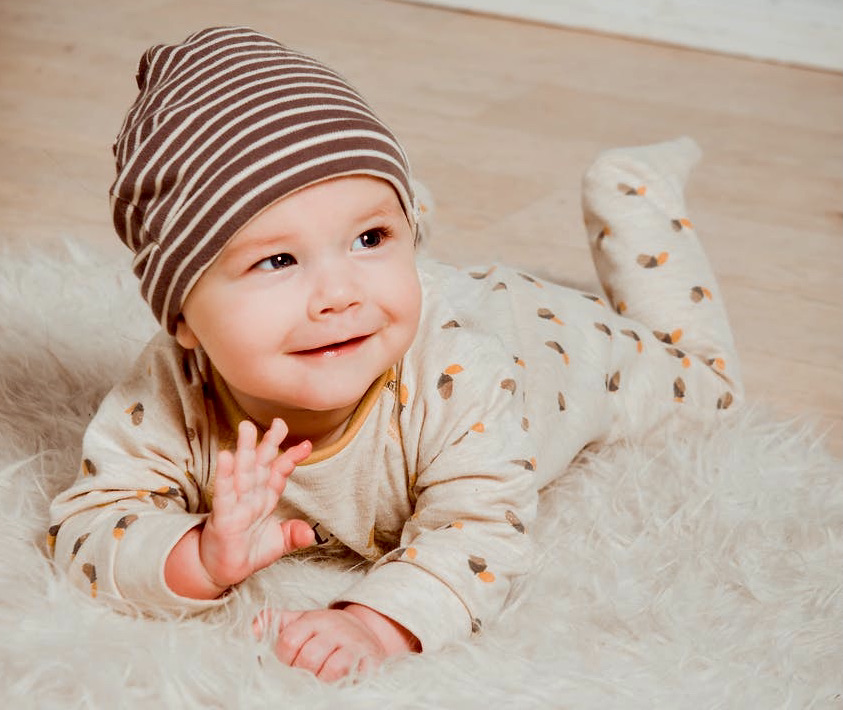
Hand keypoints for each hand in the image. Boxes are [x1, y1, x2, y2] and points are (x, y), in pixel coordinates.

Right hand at [199, 419, 313, 588]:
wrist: (221, 572)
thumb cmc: (247, 552)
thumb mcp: (278, 544)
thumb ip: (294, 535)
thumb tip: (310, 534)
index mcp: (265, 498)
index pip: (279, 473)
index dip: (291, 458)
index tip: (306, 444)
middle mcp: (251, 496)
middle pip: (261, 464)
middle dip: (269, 443)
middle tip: (279, 422)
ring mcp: (236, 504)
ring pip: (242, 472)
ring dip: (245, 450)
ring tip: (247, 428)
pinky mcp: (223, 516)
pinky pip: (224, 493)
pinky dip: (225, 475)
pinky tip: (226, 456)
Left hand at [255, 606, 418, 681]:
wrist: (367, 632)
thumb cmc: (327, 632)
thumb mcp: (301, 621)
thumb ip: (275, 622)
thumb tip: (253, 630)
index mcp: (315, 619)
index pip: (289, 640)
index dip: (284, 658)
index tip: (289, 662)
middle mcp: (336, 628)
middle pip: (309, 658)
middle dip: (302, 672)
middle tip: (304, 674)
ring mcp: (355, 645)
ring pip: (333, 669)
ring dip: (322, 680)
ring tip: (320, 679)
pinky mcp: (371, 660)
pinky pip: (355, 677)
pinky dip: (343, 684)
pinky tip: (337, 684)